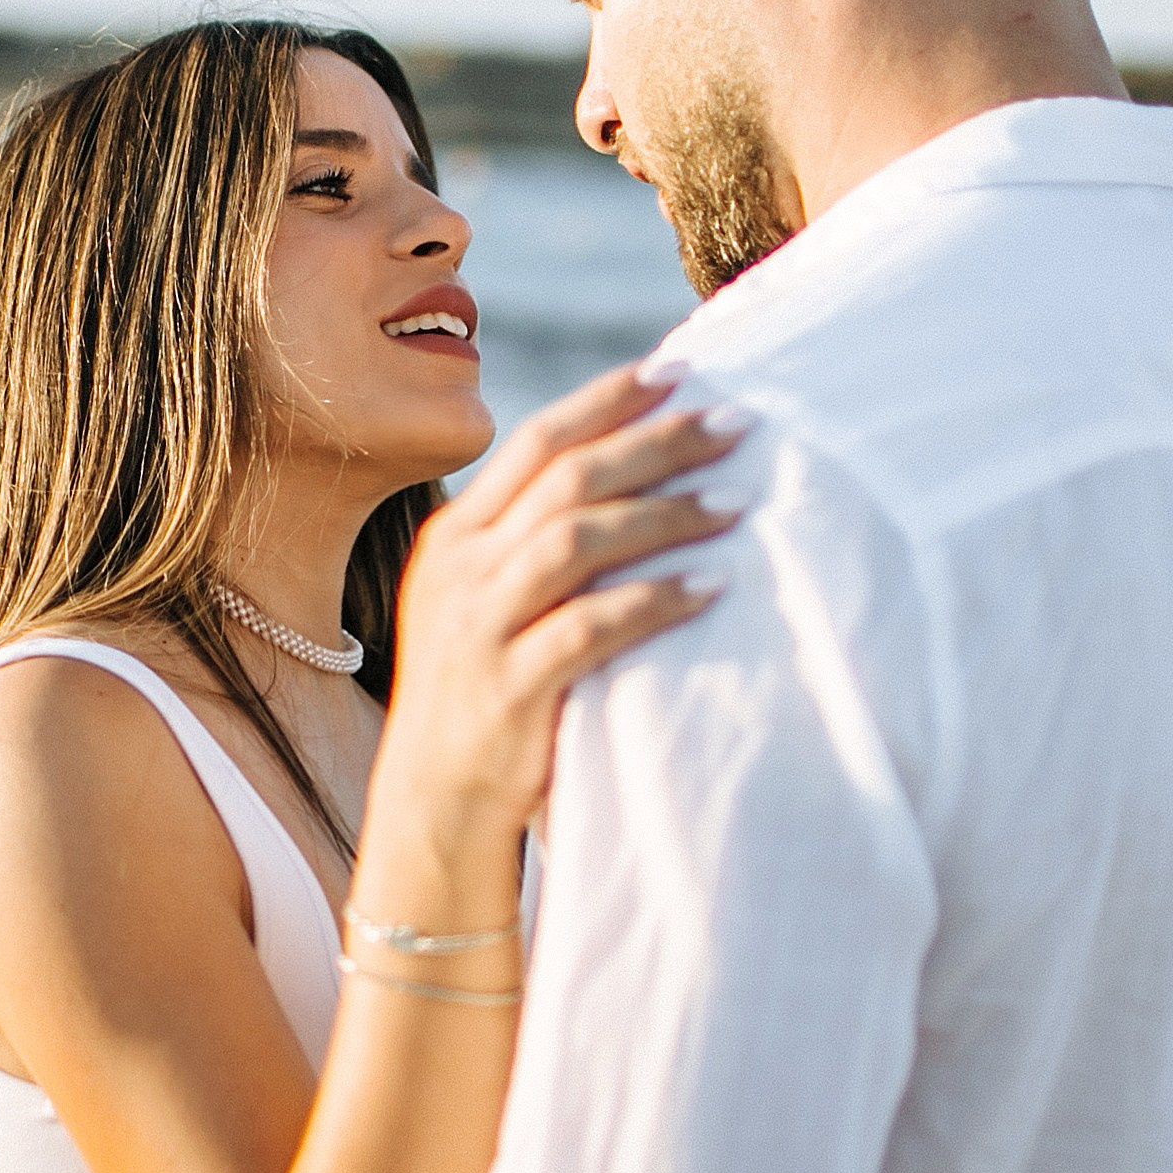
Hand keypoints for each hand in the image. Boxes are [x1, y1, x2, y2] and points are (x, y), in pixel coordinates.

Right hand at [371, 363, 741, 850]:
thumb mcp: (487, 602)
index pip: (537, 442)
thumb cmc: (487, 693)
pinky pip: (589, 628)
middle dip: (655, 442)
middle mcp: (461, 569)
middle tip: (735, 423)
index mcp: (456, 536)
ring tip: (736, 503)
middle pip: (565, 478)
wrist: (435, 802)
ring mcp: (478, 626)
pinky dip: (654, 601)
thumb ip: (534, 542)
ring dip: (663, 514)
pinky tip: (709, 587)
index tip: (681, 370)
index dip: (608, 401)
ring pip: (574, 540)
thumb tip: (630, 476)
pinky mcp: (507, 687)